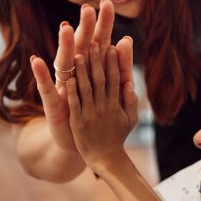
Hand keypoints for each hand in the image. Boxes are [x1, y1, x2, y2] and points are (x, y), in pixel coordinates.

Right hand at [30, 0, 132, 151]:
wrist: (79, 142)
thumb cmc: (94, 111)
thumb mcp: (110, 89)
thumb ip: (119, 67)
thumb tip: (126, 40)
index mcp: (91, 69)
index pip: (99, 42)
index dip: (103, 24)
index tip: (108, 3)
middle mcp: (75, 73)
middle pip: (81, 46)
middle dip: (85, 28)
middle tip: (88, 7)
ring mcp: (63, 86)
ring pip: (64, 63)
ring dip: (64, 46)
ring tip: (65, 28)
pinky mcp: (53, 103)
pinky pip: (46, 88)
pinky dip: (40, 75)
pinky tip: (37, 61)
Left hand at [67, 40, 138, 168]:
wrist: (105, 158)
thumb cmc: (117, 136)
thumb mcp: (130, 119)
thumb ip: (130, 100)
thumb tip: (131, 82)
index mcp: (116, 103)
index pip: (116, 78)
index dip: (114, 62)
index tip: (112, 45)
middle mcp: (104, 106)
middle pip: (101, 79)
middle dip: (98, 60)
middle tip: (95, 41)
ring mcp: (91, 114)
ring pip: (87, 89)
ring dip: (83, 72)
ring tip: (80, 54)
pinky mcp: (78, 123)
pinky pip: (75, 105)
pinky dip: (72, 92)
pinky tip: (69, 79)